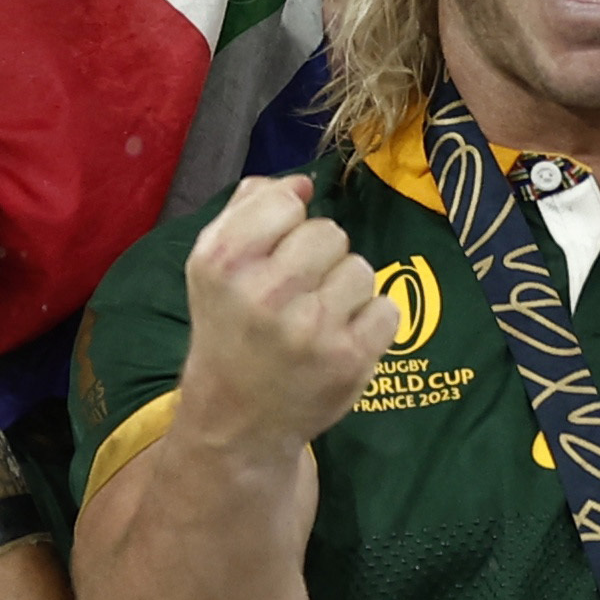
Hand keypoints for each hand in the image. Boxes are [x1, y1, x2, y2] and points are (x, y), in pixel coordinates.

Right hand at [175, 173, 387, 456]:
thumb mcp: (212, 265)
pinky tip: (341, 337)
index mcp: (223, 261)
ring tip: (319, 314)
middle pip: (330, 233)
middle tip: (300, 287)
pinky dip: (369, 321)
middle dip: (319, 255)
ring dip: (346, 288)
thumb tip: (302, 185)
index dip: (285, 223)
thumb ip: (248, 212)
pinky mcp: (350, 358)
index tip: (274, 250)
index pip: (285, 203)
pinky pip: (386, 308)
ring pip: (361, 269)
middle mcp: (265, 292)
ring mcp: (311, 328)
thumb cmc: (229, 327)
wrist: (238, 414)